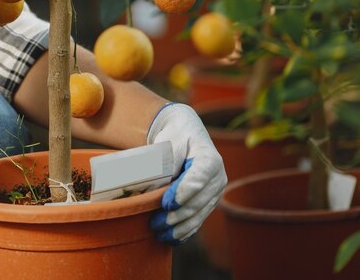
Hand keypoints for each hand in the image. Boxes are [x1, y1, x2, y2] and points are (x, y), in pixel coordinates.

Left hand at [146, 102, 226, 243]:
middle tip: (155, 223)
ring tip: (159, 233)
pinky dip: (186, 230)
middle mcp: (218, 177)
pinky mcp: (209, 202)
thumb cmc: (175, 137)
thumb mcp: (168, 142)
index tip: (167, 203)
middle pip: (198, 201)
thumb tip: (156, 188)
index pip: (198, 179)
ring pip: (199, 214)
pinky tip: (172, 239)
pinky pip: (199, 218)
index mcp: (209, 159)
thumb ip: (165, 163)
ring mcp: (215, 192)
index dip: (183, 193)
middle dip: (177, 215)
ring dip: (179, 226)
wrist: (186, 134)